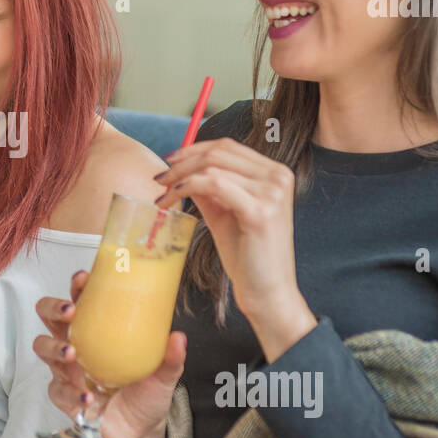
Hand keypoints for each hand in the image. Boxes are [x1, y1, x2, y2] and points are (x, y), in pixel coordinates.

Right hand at [34, 271, 185, 437]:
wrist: (141, 434)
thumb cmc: (147, 395)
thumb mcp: (163, 375)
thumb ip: (171, 357)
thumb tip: (178, 337)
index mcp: (99, 331)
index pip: (83, 300)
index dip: (78, 286)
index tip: (84, 278)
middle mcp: (78, 345)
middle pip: (49, 317)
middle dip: (53, 309)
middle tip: (70, 312)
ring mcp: (68, 370)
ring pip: (43, 348)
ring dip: (54, 347)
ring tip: (72, 354)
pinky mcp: (65, 396)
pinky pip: (57, 389)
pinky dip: (71, 393)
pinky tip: (88, 397)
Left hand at [155, 138, 316, 359]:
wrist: (266, 291)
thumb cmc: (246, 254)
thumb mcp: (224, 212)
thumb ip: (208, 187)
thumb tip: (179, 168)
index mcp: (274, 174)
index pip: (228, 147)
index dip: (194, 149)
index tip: (169, 160)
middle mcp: (278, 177)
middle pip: (219, 152)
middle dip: (182, 161)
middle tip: (159, 177)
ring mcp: (272, 192)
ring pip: (212, 167)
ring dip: (179, 177)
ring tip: (162, 193)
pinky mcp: (260, 210)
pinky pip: (213, 185)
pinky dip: (186, 188)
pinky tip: (171, 200)